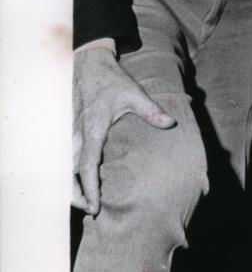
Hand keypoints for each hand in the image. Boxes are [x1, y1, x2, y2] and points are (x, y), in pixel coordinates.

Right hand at [72, 47, 175, 214]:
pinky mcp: (65, 129)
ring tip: (82, 201)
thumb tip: (170, 124)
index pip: (87, 166)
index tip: (95, 207)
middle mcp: (76, 134)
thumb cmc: (111, 80)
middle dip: (75, 194)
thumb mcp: (134, 93)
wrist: (89, 62)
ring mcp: (67, 132)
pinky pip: (62, 156)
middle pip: (68, 173)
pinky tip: (74, 181)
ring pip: (61, 166)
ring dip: (69, 185)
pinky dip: (66, 172)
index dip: (90, 189)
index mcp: (92, 129)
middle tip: (90, 209)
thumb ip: (151, 110)